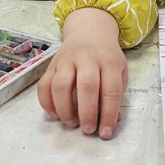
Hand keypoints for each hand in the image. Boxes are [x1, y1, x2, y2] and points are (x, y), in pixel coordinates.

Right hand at [38, 8, 127, 139]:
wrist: (89, 31)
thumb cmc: (106, 57)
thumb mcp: (120, 71)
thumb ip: (116, 94)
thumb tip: (110, 122)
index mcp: (109, 61)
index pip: (111, 89)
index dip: (108, 114)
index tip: (106, 133)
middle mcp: (87, 59)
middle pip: (86, 86)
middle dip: (87, 112)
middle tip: (88, 130)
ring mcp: (66, 60)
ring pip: (61, 85)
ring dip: (65, 109)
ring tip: (71, 123)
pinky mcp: (51, 65)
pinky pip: (44, 85)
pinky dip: (46, 103)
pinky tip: (55, 115)